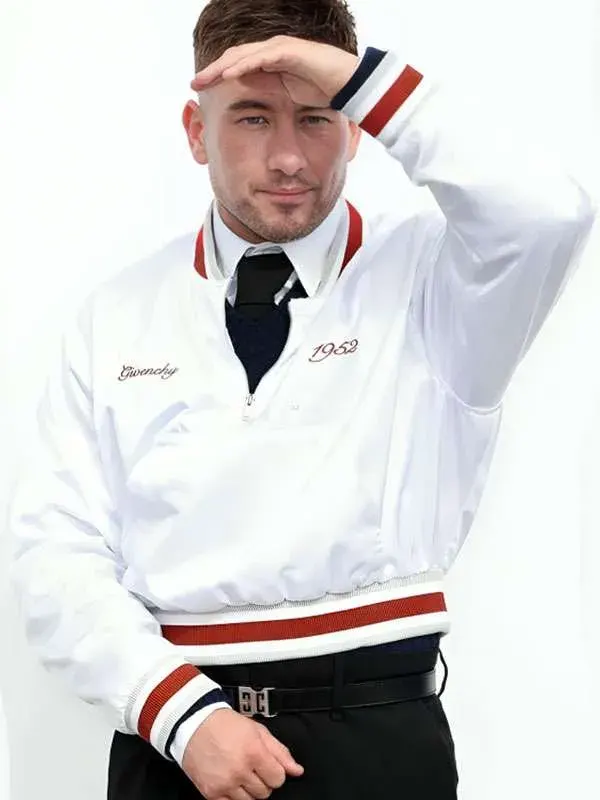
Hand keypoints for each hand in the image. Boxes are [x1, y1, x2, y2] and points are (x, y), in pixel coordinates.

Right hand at [182, 708, 303, 799]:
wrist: (194, 724)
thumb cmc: (226, 725)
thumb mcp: (257, 730)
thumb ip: (280, 752)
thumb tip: (297, 770)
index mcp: (254, 752)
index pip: (278, 779)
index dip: (275, 772)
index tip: (268, 765)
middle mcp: (240, 770)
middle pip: (265, 792)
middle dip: (262, 780)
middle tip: (252, 767)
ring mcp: (225, 783)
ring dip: (248, 790)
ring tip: (240, 773)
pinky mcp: (211, 793)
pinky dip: (233, 796)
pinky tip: (230, 781)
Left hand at [190, 35, 359, 107]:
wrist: (350, 85)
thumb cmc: (324, 92)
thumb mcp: (289, 99)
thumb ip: (270, 94)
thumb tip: (251, 102)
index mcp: (270, 62)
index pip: (238, 66)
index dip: (218, 76)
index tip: (201, 89)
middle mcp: (272, 51)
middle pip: (234, 57)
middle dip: (213, 70)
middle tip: (194, 82)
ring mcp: (280, 49)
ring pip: (243, 54)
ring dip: (222, 67)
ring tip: (205, 78)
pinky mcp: (289, 52)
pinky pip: (261, 57)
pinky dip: (244, 65)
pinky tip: (229, 74)